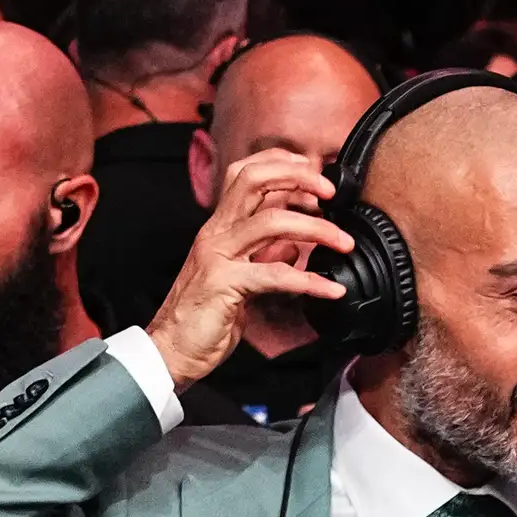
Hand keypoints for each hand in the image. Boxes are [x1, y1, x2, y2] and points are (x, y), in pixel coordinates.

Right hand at [147, 143, 350, 385]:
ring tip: (345, 243)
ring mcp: (218, 256)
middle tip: (332, 192)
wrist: (171, 351)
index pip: (246, 174)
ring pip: (271, 221)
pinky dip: (310, 281)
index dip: (280, 165)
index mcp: (219, 227)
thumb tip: (295, 244)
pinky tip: (332, 289)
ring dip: (317, 228)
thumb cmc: (202, 317)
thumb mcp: (238, 278)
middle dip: (298, 178)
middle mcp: (216, 233)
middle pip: (254, 180)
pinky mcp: (224, 285)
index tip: (313, 172)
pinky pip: (275, 274)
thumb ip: (264, 255)